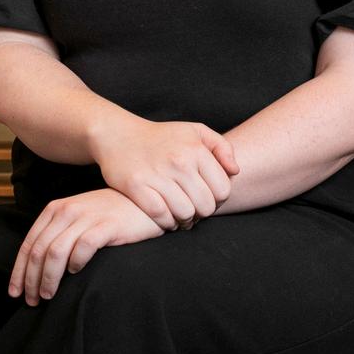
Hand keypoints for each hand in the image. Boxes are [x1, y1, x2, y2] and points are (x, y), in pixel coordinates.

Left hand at [9, 188, 164, 304]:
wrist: (144, 200)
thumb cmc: (110, 215)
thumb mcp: (78, 218)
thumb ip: (58, 234)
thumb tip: (37, 268)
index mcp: (55, 209)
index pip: (29, 244)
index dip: (19, 272)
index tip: (15, 293)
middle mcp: (67, 211)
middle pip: (39, 251)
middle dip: (31, 280)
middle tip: (32, 301)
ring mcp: (86, 217)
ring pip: (55, 253)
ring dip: (48, 278)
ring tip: (49, 295)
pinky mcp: (106, 225)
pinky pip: (82, 248)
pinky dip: (75, 264)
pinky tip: (76, 273)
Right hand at [89, 114, 241, 230]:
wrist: (118, 134)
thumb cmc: (162, 136)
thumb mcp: (195, 131)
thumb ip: (221, 147)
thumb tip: (235, 171)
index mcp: (196, 149)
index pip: (223, 190)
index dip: (218, 199)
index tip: (208, 198)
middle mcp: (179, 161)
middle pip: (205, 205)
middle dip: (202, 212)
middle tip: (195, 210)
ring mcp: (157, 174)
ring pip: (185, 213)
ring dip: (186, 220)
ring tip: (183, 216)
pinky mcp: (136, 186)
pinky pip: (161, 215)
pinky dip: (167, 222)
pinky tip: (168, 219)